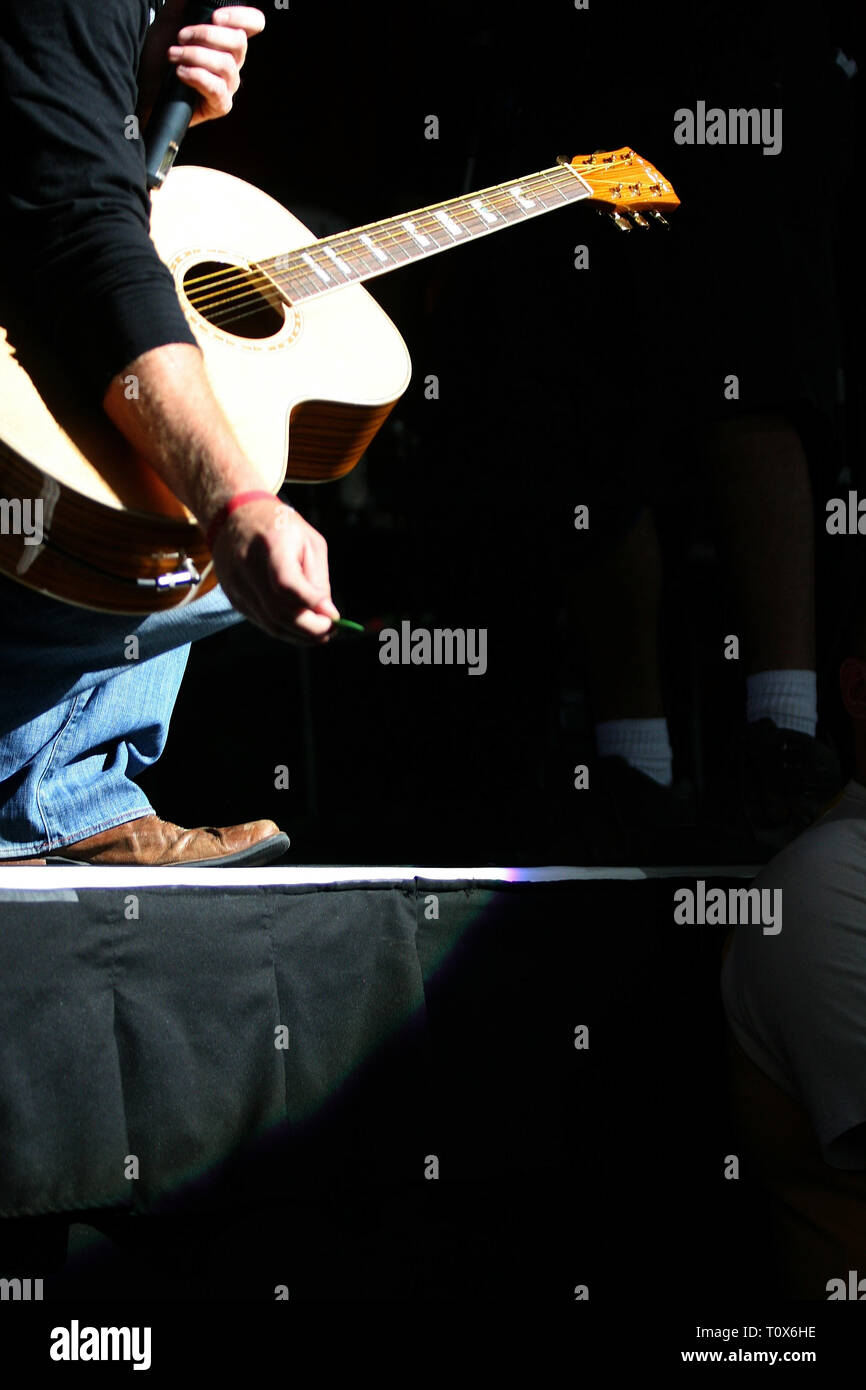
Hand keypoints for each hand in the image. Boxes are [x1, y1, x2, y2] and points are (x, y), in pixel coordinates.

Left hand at [139, 5, 264, 126]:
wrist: (145, 85)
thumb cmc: (159, 54)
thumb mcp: (170, 19)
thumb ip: (183, 3)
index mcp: (226, 39)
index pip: (254, 24)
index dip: (242, 17)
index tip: (215, 17)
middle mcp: (232, 61)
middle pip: (239, 42)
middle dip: (206, 35)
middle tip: (180, 37)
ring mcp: (228, 84)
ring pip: (225, 64)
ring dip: (195, 56)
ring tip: (173, 55)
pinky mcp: (220, 105)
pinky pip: (217, 89)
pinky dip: (196, 76)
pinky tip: (180, 72)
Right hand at [210, 498, 339, 644]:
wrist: (234, 516)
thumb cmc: (278, 526)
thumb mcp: (309, 543)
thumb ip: (318, 580)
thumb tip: (328, 614)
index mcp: (270, 544)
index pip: (286, 584)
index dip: (311, 604)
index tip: (333, 615)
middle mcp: (247, 566)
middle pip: (279, 612)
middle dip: (310, 629)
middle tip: (331, 631)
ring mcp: (236, 584)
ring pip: (270, 623)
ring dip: (299, 635)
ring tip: (320, 633)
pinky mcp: (233, 597)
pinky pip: (261, 621)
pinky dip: (284, 629)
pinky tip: (300, 626)